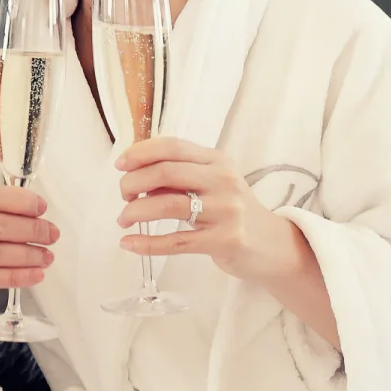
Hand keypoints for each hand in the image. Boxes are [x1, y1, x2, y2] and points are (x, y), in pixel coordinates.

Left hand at [115, 137, 302, 283]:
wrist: (270, 245)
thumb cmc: (231, 210)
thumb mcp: (211, 183)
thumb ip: (179, 176)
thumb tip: (134, 174)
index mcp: (217, 160)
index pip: (173, 146)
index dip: (141, 152)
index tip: (120, 164)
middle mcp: (223, 180)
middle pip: (166, 172)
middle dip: (133, 182)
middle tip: (123, 195)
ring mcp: (226, 211)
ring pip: (168, 205)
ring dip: (136, 212)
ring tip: (123, 220)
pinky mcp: (224, 241)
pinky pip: (176, 241)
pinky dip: (147, 243)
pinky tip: (129, 244)